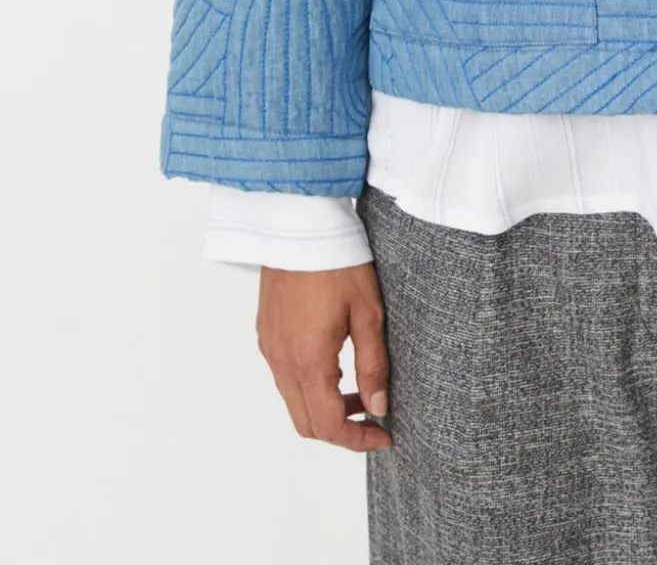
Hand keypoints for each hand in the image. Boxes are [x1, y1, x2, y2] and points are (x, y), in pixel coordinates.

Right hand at [256, 263, 393, 450]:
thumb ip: (373, 365)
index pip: (328, 425)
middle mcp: (281, 361)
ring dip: (324, 407)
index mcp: (308, 361)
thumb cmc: (338, 262)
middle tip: (373, 417)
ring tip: (359, 388)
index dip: (357, 440)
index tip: (383, 435)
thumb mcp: (368, 313)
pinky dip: (309, 385)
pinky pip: (284, 376)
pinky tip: (334, 364)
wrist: (299, 223)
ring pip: (294, 401)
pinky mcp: (266, 333)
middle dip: (341, 430)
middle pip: (306, 423)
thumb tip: (379, 406)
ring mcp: (269, 348)